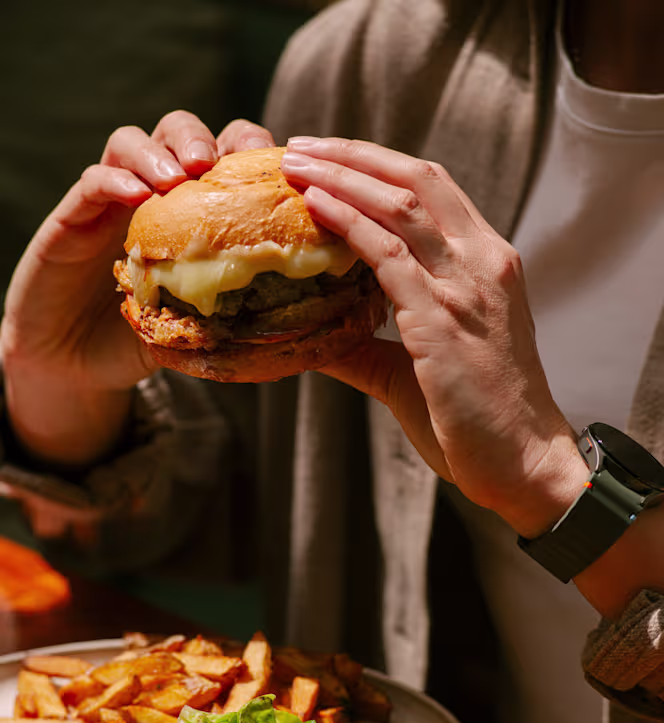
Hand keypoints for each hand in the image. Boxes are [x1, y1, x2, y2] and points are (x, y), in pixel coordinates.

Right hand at [1, 113, 273, 467]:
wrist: (76, 364)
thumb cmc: (145, 344)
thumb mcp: (204, 330)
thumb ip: (245, 313)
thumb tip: (318, 318)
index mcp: (190, 213)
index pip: (225, 159)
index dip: (252, 154)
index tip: (277, 172)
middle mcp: (151, 196)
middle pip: (180, 133)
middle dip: (206, 138)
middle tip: (220, 163)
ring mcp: (110, 202)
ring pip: (132, 142)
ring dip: (160, 150)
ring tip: (180, 174)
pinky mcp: (72, 217)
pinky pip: (93, 181)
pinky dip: (115, 179)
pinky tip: (135, 194)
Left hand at [281, 137, 588, 537]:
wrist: (524, 463)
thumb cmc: (478, 420)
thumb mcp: (420, 368)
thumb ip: (368, 345)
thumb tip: (314, 336)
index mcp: (486, 264)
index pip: (433, 190)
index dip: (378, 166)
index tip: (330, 158)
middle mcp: (483, 261)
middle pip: (416, 179)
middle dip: (353, 156)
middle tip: (300, 148)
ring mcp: (466, 287)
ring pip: (400, 206)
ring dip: (342, 178)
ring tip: (295, 165)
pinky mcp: (443, 320)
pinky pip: (389, 255)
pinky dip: (350, 224)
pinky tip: (316, 208)